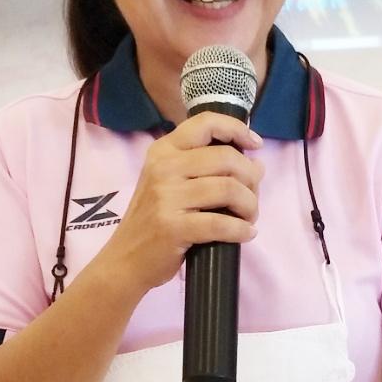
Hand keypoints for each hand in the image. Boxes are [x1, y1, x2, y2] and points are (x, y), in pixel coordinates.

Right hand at [85, 112, 263, 297]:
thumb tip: (256, 164)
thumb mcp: (168, 182)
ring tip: (249, 217)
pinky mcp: (173, 227)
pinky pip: (221, 223)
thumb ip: (204, 167)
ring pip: (229, 189)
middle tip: (252, 197)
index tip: (255, 145)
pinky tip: (246, 233)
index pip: (206, 123)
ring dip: (250, 205)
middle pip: (226, 158)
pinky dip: (241, 230)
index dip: (237, 130)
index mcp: (163, 151)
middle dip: (251, 178)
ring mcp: (166, 197)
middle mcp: (163, 167)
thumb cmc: (154, 219)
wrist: (125, 258)